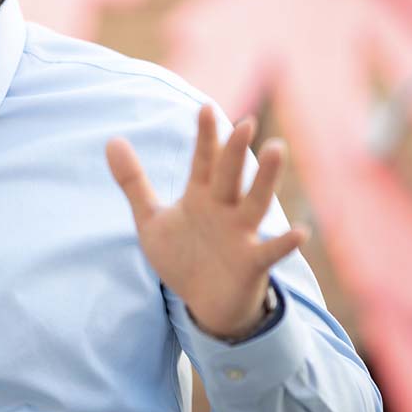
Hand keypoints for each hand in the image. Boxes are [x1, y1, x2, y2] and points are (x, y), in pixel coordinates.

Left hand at [106, 105, 307, 339]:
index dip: (204, 137)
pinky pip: (269, 252)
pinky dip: (284, 243)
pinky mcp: (251, 264)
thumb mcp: (151, 218)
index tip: (206, 107)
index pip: (203, 161)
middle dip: (235, 151)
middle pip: (229, 176)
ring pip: (255, 202)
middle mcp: (224, 210)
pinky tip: (300, 232)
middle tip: (245, 122)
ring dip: (266, 179)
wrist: (204, 303)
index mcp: (201, 197)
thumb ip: (133, 181)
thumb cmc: (182, 256)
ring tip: (278, 149)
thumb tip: (112, 140)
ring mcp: (240, 235)